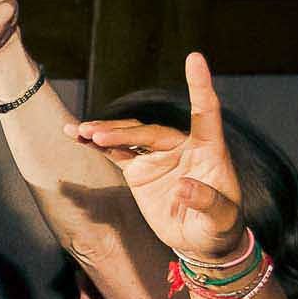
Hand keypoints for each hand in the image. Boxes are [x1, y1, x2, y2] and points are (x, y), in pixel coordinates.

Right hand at [71, 52, 249, 264]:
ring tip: (80, 131)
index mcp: (209, 150)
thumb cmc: (219, 227)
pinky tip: (76, 135)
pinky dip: (97, 144)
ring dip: (105, 133)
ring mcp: (158, 157)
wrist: (200, 240)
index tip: (194, 58)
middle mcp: (182, 147)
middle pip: (151, 131)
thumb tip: (183, 186)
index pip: (205, 112)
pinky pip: (116, 153)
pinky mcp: (140, 171)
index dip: (199, 86)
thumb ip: (207, 201)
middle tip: (97, 136)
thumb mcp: (221, 219)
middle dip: (123, 133)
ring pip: (130, 137)